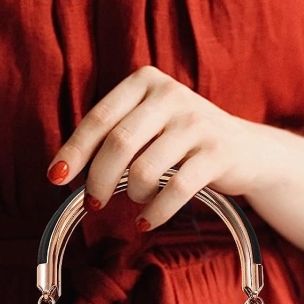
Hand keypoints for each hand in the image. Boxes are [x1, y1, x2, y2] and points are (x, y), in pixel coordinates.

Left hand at [45, 65, 266, 231]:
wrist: (248, 150)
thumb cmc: (185, 142)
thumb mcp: (150, 123)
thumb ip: (115, 135)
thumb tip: (64, 171)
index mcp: (146, 82)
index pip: (99, 119)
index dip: (74, 151)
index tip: (56, 178)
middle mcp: (171, 95)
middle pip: (118, 144)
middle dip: (99, 181)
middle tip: (94, 203)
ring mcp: (196, 123)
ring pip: (144, 171)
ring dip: (133, 196)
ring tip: (137, 203)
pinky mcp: (216, 153)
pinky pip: (175, 190)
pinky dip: (155, 212)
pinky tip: (145, 222)